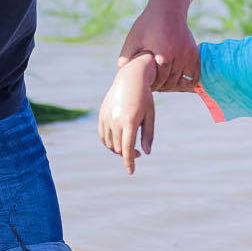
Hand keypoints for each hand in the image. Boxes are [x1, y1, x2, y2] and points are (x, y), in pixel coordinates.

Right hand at [98, 55, 155, 173]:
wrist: (129, 78)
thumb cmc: (144, 98)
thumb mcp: (150, 115)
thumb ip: (148, 135)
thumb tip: (146, 153)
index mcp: (129, 121)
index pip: (128, 148)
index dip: (129, 162)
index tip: (131, 172)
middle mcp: (115, 120)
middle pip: (119, 148)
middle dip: (128, 155)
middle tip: (139, 153)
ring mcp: (106, 118)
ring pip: (109, 144)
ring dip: (118, 149)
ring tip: (129, 146)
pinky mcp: (101, 115)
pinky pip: (103, 136)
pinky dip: (109, 142)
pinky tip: (118, 141)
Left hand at [118, 0, 197, 91]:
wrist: (168, 9)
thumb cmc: (147, 25)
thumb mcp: (134, 38)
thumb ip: (127, 55)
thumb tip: (121, 70)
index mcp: (163, 54)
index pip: (159, 80)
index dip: (153, 85)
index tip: (147, 86)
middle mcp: (178, 55)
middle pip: (171, 81)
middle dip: (162, 86)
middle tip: (155, 87)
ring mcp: (188, 54)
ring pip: (182, 78)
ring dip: (173, 83)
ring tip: (163, 84)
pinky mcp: (194, 52)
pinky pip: (194, 73)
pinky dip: (188, 79)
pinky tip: (177, 79)